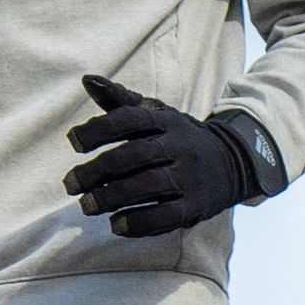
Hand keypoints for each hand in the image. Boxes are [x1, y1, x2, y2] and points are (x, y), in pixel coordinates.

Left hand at [64, 74, 263, 237]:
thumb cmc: (179, 138)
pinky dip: (138, 222)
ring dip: (112, 198)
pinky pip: (166, 216)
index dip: (99, 130)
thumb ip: (120, 102)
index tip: (73, 143)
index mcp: (167, 121)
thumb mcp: (157, 115)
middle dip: (97, 171)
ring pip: (148, 186)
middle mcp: (180, 146)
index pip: (130, 119)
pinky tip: (115, 225)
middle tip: (70, 185)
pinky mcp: (196, 206)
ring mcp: (190, 177)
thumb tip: (86, 80)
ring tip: (86, 206)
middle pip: (135, 156)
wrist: (235, 161)